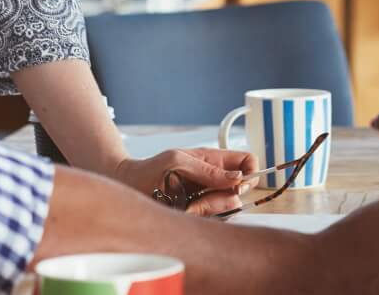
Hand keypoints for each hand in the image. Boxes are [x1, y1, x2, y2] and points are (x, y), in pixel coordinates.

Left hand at [113, 147, 255, 215]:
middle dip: (227, 195)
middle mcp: (215, 179)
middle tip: (205, 194)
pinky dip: (201, 216)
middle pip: (241, 188)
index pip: (247, 162)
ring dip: (210, 207)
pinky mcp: (201, 213)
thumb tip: (238, 176)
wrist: (130, 188)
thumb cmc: (150, 169)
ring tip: (189, 203)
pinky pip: (213, 218)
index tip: (237, 183)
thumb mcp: (178, 162)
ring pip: (228, 206)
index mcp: (213, 160)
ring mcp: (209, 196)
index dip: (249, 172)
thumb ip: (208, 169)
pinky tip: (185, 211)